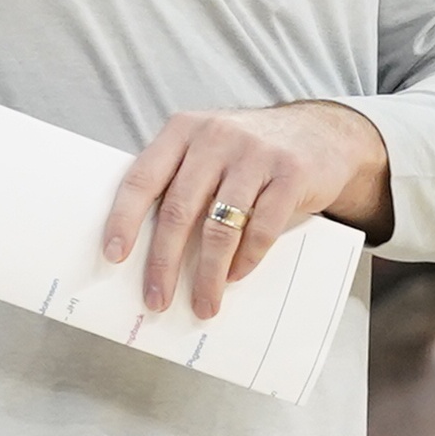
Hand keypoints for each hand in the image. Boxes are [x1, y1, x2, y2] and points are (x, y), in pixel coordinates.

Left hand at [102, 102, 390, 319]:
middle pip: (178, 210)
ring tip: (204, 304)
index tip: (113, 256)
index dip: (124, 219)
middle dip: (164, 263)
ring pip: (220, 226)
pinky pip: (261, 228)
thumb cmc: (250, 151)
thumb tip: (143, 246)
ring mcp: (255, 153)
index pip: (142, 178)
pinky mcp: (290, 173)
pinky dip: (246, 260)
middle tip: (156, 300)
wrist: (321, 131)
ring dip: (208, 275)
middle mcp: (215, 137)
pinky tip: (237, 277)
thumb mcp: (209, 147)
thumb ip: (179, 178)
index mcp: (183, 131)